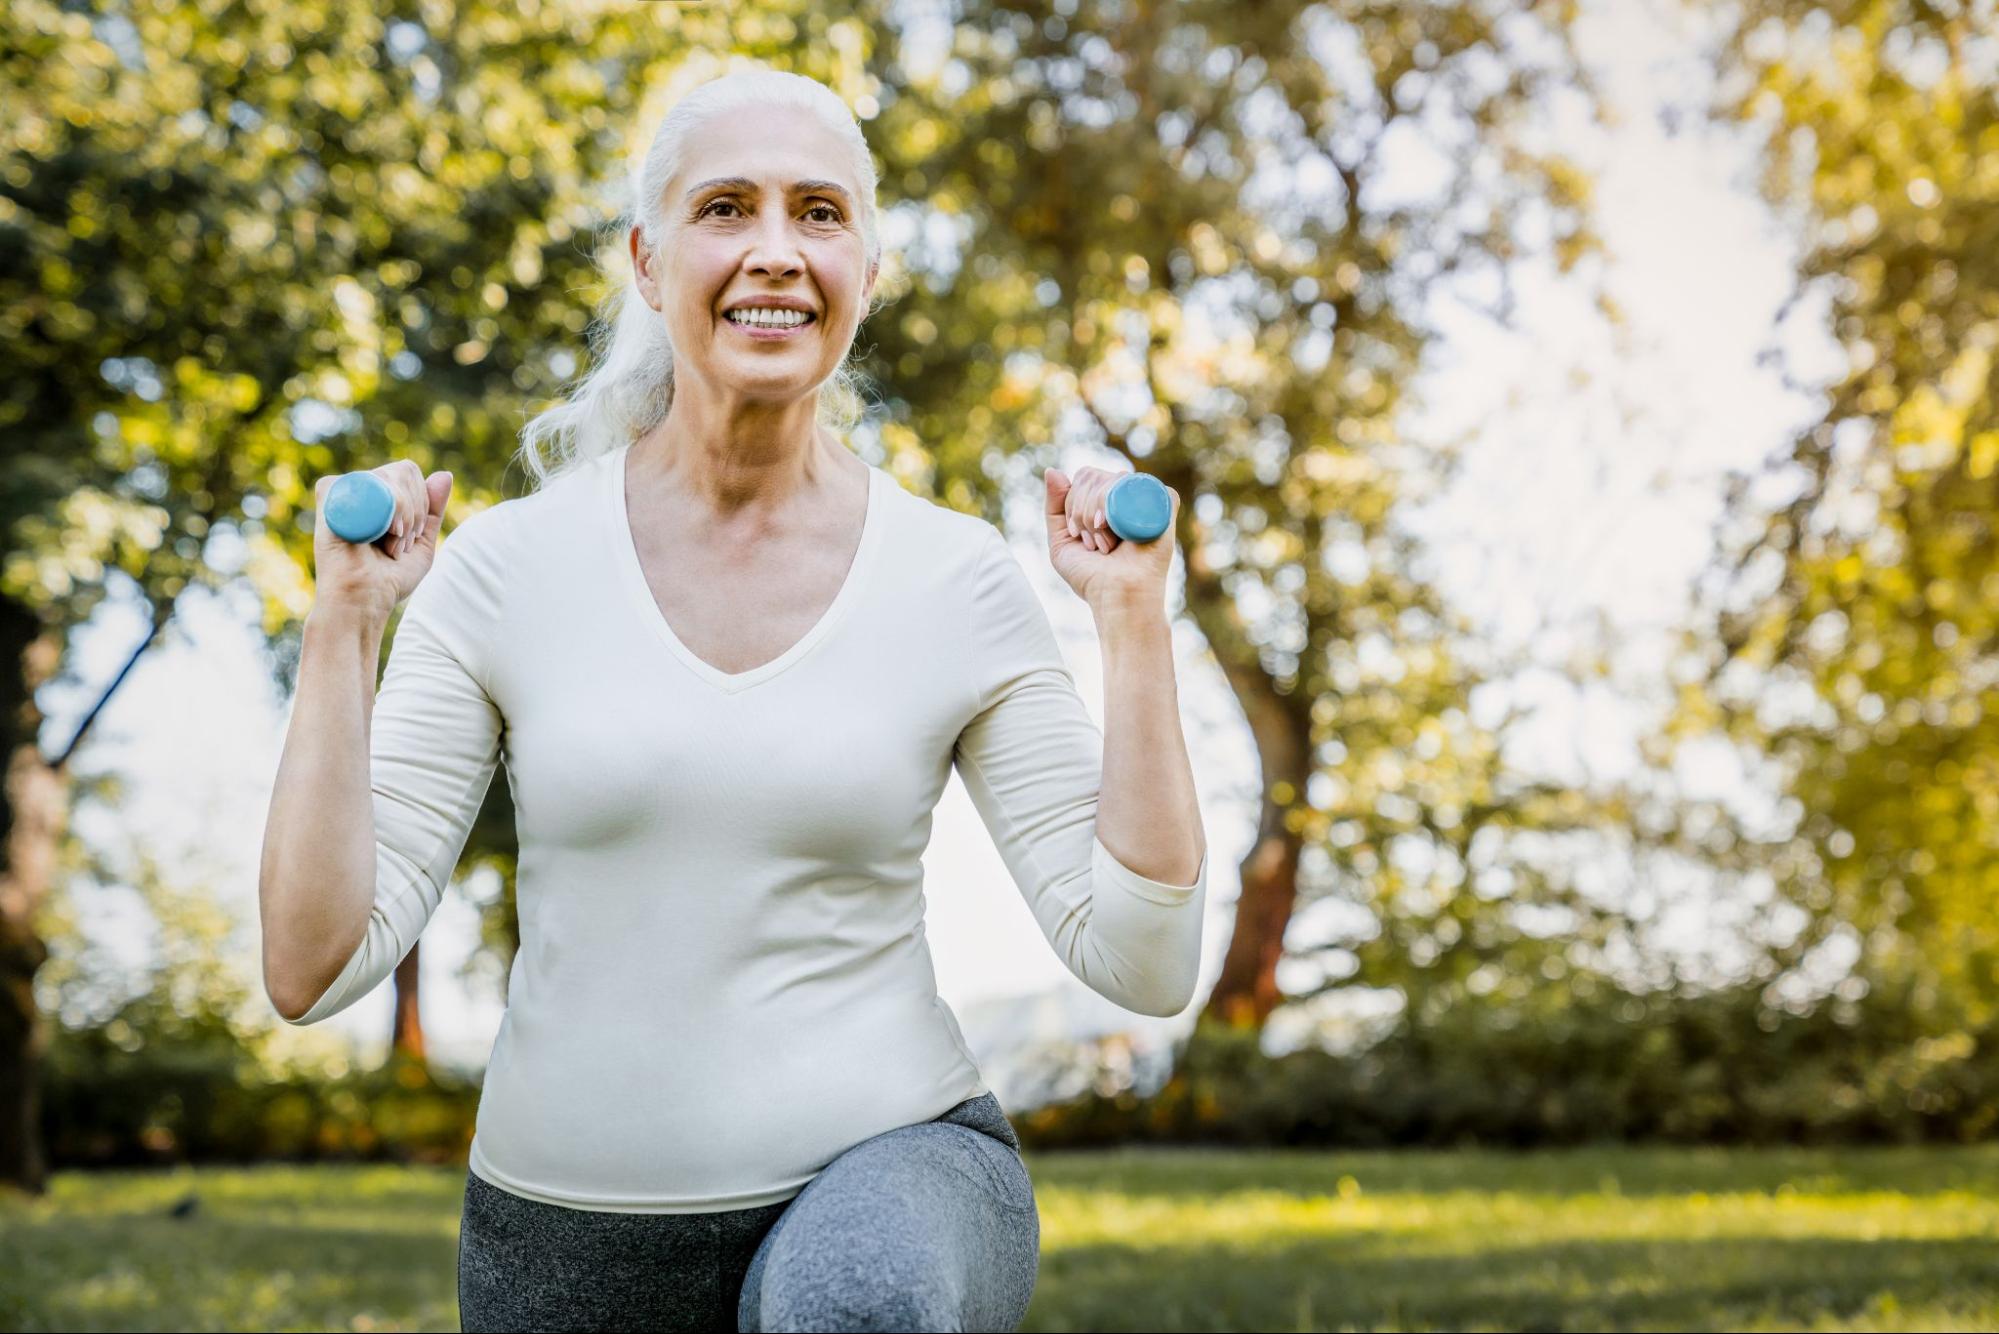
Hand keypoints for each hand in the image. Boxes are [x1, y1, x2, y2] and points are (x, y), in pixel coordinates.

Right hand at [311, 460, 454, 622]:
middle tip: (400, 541)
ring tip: (390, 542)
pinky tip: (382, 529)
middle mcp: (361, 491)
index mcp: (378, 499)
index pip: (410, 474)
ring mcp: (344, 492)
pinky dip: (387, 505)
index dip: (422, 502)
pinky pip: (365, 480)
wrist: (364, 600)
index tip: (413, 537)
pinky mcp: (329, 495)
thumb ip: (433, 510)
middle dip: (415, 510)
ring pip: (389, 475)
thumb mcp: (422, 543)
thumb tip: (445, 474)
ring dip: (404, 512)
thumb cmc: (389, 579)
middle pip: (404, 471)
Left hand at [1044, 466, 1180, 614]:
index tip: (1077, 535)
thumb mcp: (1061, 542)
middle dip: (1083, 510)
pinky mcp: (1165, 507)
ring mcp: (1144, 501)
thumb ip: (1054, 507)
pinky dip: (1128, 502)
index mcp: (1104, 502)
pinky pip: (1147, 484)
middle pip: (1095, 475)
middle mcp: (1124, 498)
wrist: (1118, 596)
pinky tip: (1121, 529)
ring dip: (1099, 510)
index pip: (1084, 477)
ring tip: (1106, 544)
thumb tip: (1052, 470)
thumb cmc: (1091, 577)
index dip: (1073, 502)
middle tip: (1093, 543)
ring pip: (1116, 477)